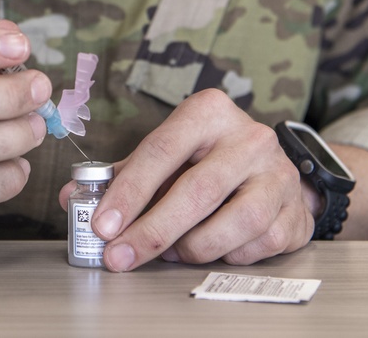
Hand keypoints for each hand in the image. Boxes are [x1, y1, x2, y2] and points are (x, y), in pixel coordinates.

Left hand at [59, 89, 312, 269]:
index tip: (102, 224)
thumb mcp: (167, 154)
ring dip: (190, 247)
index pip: (161, 150)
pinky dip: (224, 255)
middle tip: (119, 255)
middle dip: (150, 230)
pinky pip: (255, 246)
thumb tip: (72, 198)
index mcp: (209, 112)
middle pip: (196, 191)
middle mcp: (249, 137)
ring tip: (168, 252)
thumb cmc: (208, 160)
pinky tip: (207, 249)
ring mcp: (278, 175)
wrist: (275, 170)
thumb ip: (122, 174)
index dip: (128, 191)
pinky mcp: (295, 211)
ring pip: (232, 224)